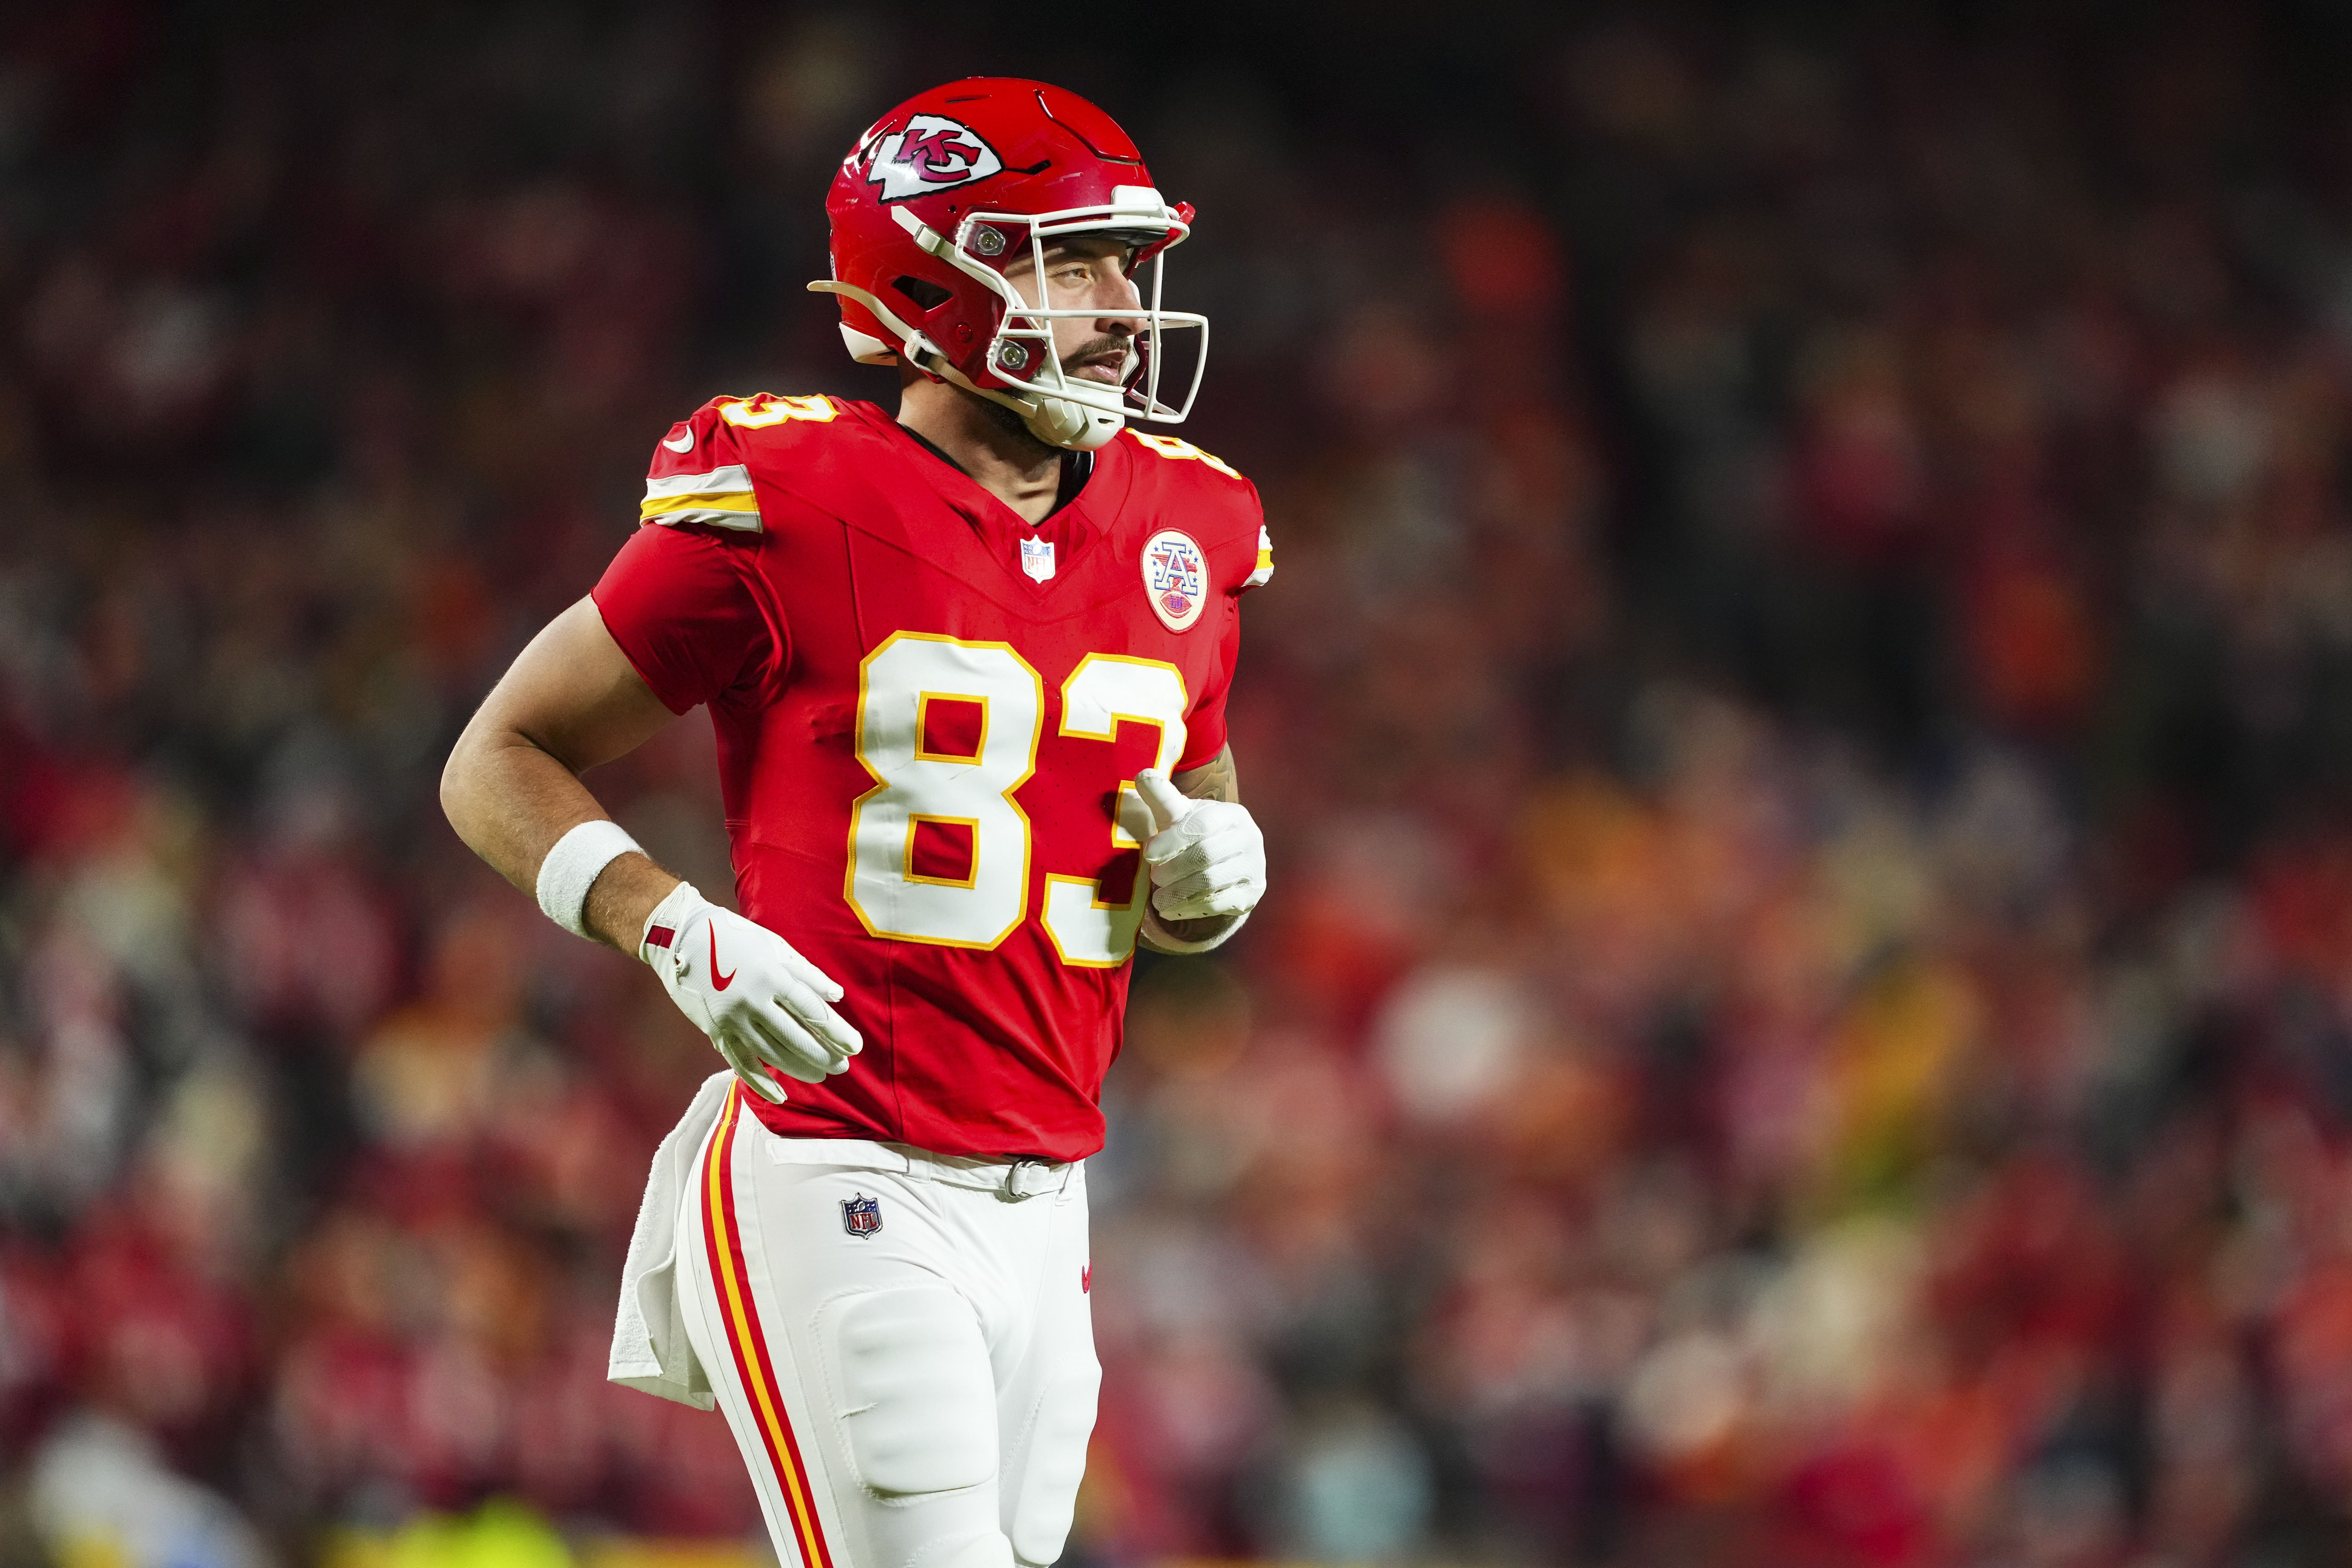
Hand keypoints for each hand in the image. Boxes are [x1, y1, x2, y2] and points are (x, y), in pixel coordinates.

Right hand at [640, 885, 861, 1103]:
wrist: (680, 938)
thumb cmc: (735, 937)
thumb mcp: (775, 946)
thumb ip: (807, 973)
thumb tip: (836, 997)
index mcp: (771, 976)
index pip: (811, 1011)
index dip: (836, 1032)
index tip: (855, 1047)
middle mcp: (752, 1001)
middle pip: (795, 1037)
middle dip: (822, 1055)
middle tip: (842, 1066)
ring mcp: (732, 1019)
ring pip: (771, 1053)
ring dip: (799, 1068)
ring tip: (820, 1076)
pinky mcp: (715, 1031)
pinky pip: (740, 1064)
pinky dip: (760, 1083)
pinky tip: (780, 1095)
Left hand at [1135, 770, 1265, 922]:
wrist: (1224, 864)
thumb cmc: (1196, 835)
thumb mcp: (1180, 815)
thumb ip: (1162, 797)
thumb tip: (1143, 775)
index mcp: (1233, 815)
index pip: (1202, 825)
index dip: (1172, 840)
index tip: (1148, 854)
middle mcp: (1250, 839)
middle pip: (1206, 855)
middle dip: (1173, 869)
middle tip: (1154, 878)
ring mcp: (1254, 868)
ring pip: (1210, 883)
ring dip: (1177, 892)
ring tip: (1157, 899)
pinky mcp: (1250, 894)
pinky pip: (1217, 904)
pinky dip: (1190, 908)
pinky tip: (1172, 909)